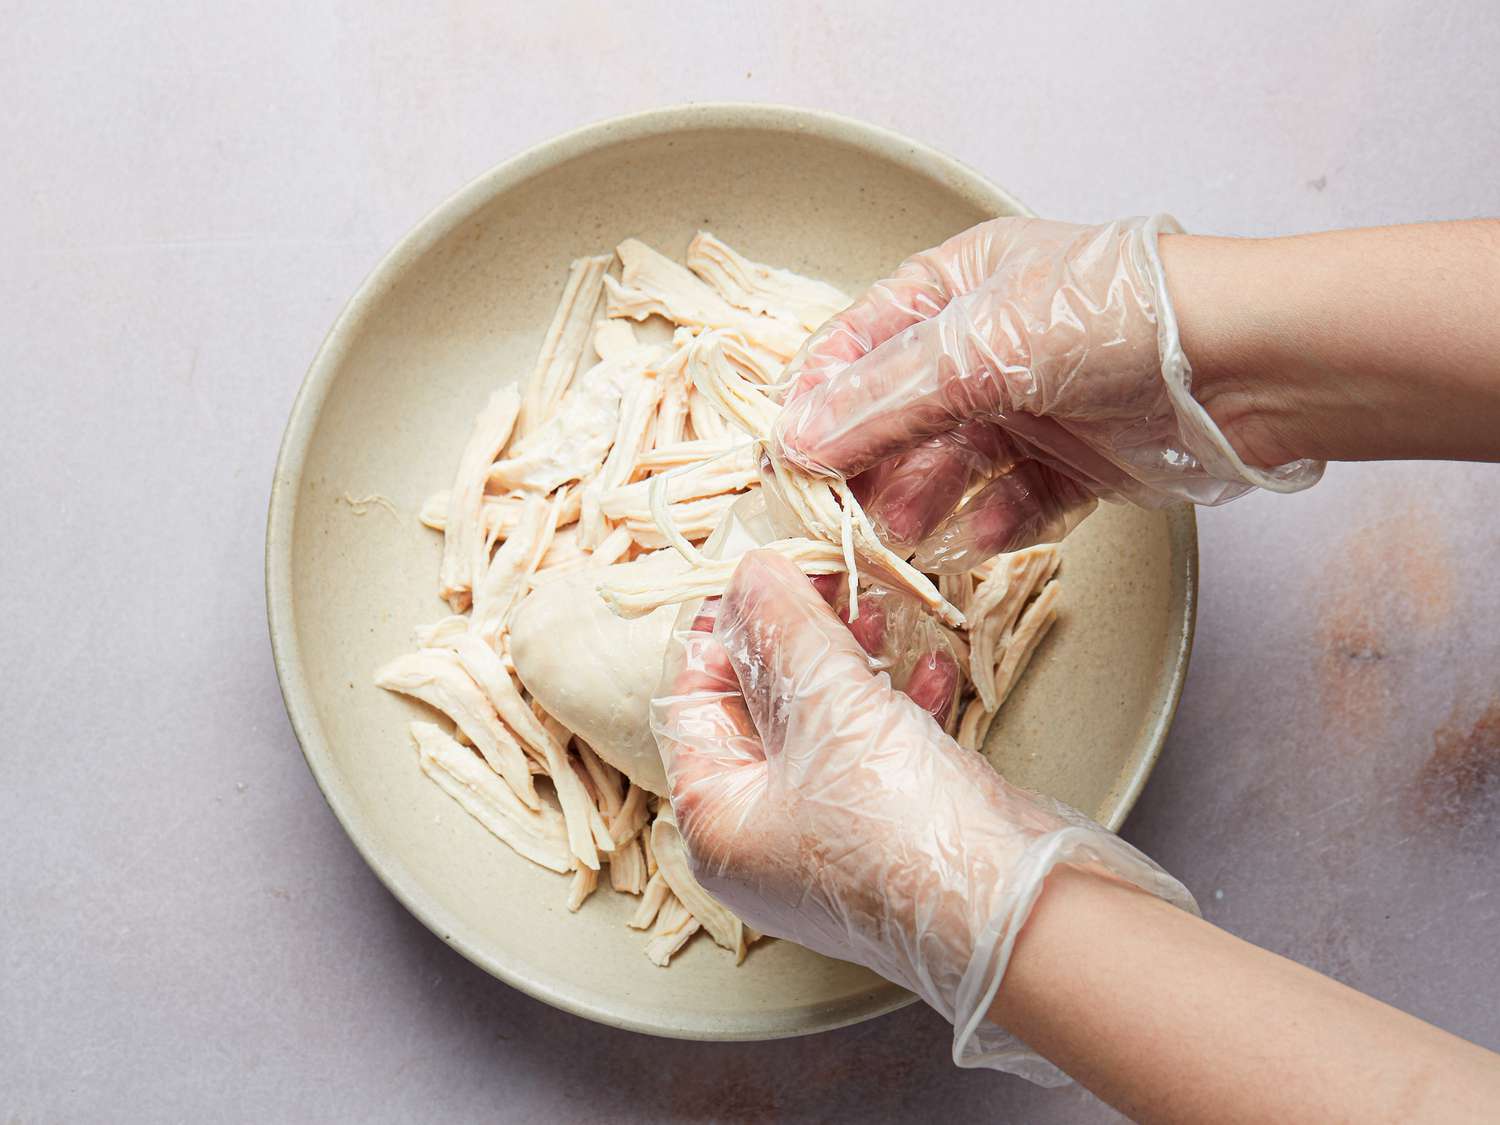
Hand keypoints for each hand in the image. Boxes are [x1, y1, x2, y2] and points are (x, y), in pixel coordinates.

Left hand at [650, 550, 1193, 1080]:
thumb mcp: (827, 705)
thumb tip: (751, 573)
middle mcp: (764, 839)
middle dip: (796, 638)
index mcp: (717, 823)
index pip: (693, 705)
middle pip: (760, 710)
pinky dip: (900, 701)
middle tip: (826, 576)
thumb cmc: (899, 830)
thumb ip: (785, 628)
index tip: (757, 577)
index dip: (722, 632)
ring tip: (877, 607)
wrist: (1018, 913)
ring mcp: (832, 840)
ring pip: (825, 725)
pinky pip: (881, 750)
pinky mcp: (897, 833)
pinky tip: (931, 664)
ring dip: (851, 661)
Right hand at [775, 216, 1321, 570]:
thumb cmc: (1113, 317)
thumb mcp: (978, 344)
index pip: (860, 344)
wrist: (1244, 365)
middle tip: (844, 511)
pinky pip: (1011, 504)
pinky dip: (991, 525)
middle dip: (871, 464)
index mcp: (956, 288)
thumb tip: (800, 440)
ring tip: (906, 533)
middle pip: (898, 414)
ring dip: (924, 502)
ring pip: (949, 467)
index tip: (791, 455)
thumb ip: (884, 397)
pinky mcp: (1071, 465)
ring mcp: (1029, 408)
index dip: (821, 398)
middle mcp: (987, 346)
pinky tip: (978, 538)